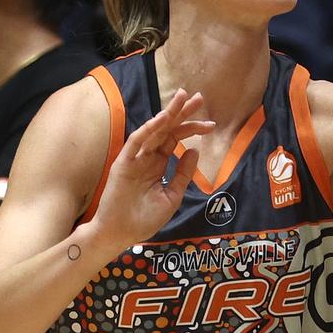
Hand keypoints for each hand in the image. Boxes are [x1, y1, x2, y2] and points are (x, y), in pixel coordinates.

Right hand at [90, 89, 213, 252]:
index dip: (192, 129)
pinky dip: (149, 129)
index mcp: (157, 163)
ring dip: (168, 113)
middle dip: (183, 113)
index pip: (176, 139)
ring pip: (153, 130)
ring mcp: (134, 158)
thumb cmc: (144, 219)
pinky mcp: (123, 163)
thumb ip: (183, 174)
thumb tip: (194, 150)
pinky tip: (162, 118)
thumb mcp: (172, 195)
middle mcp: (146, 157)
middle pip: (167, 129)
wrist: (120, 235)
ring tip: (182, 98)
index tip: (212, 124)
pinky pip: (136, 142)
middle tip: (199, 98)